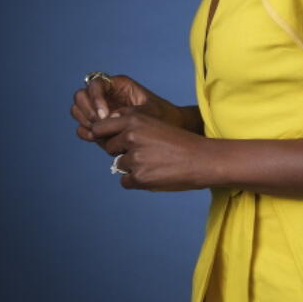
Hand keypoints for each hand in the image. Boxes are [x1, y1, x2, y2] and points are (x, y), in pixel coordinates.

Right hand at [70, 74, 182, 149]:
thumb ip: (128, 114)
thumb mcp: (149, 113)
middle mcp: (107, 94)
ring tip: (98, 133)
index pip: (95, 84)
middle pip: (81, 96)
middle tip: (101, 125)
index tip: (105, 115)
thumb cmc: (163, 117)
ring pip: (78, 109)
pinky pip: (83, 126)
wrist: (170, 130)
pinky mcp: (99, 125)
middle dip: (87, 110)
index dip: (95, 98)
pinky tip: (96, 138)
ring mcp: (100, 109)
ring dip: (84, 121)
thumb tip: (108, 118)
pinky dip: (85, 131)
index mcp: (119, 84)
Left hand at [92, 108, 214, 191]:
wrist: (202, 159)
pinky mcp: (139, 177)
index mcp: (134, 120)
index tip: (115, 140)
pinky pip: (125, 182)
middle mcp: (131, 136)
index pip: (100, 128)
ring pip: (119, 165)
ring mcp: (134, 158)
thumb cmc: (180, 142)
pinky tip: (156, 174)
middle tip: (145, 153)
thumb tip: (107, 138)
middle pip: (109, 148)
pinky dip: (137, 181)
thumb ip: (131, 127)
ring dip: (132, 167)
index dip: (106, 135)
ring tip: (155, 164)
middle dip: (122, 152)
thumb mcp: (155, 124)